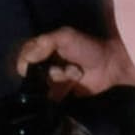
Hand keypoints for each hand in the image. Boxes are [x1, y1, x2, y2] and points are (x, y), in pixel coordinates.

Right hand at [16, 26, 134, 96]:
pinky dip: (57, 93)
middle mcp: (45, 64)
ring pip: (41, 85)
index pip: (24, 56)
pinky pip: (50, 97)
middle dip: (47, 71)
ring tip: (75, 73)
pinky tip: (72, 84)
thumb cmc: (87, 47)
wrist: (110, 64)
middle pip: (31, 73)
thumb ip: (43, 45)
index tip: (33, 66)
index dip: (26, 62)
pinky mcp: (61, 93)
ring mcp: (52, 79)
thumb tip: (25, 62)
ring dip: (59, 79)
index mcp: (43, 48)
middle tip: (62, 68)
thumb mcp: (64, 37)